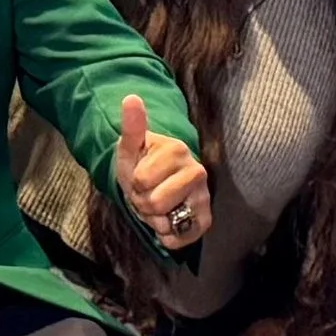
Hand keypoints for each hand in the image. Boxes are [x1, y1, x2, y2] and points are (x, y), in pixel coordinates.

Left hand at [115, 93, 210, 249]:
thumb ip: (132, 126)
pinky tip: (166, 224)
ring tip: (157, 205)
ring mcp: (203, 196)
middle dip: (142, 203)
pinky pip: (182, 238)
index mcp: (177, 150)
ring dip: (153, 219)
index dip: (133, 183)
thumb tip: (130, 98)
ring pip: (166, 222)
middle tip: (147, 192)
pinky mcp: (205, 218)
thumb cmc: (140, 163)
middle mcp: (196, 171)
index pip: (140, 180)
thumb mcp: (130, 147)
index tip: (140, 176)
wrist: (152, 183)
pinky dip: (167, 237)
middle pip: (154, 203)